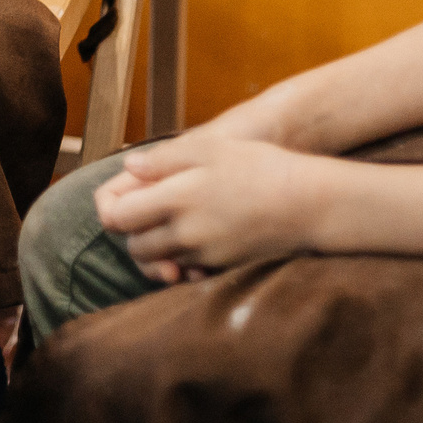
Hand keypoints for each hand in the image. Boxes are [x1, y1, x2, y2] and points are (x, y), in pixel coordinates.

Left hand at [93, 134, 328, 281]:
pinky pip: (187, 274)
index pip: (117, 218)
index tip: (126, 196)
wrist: (309, 203)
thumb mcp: (209, 148)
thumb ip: (163, 160)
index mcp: (174, 200)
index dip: (113, 208)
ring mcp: (204, 256)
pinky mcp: (222, 269)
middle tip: (146, 209)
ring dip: (155, 249)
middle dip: (132, 231)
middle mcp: (184, 234)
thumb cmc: (260, 166)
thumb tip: (129, 168)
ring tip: (168, 224)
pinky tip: (193, 242)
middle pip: (134, 247)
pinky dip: (181, 264)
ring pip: (159, 263)